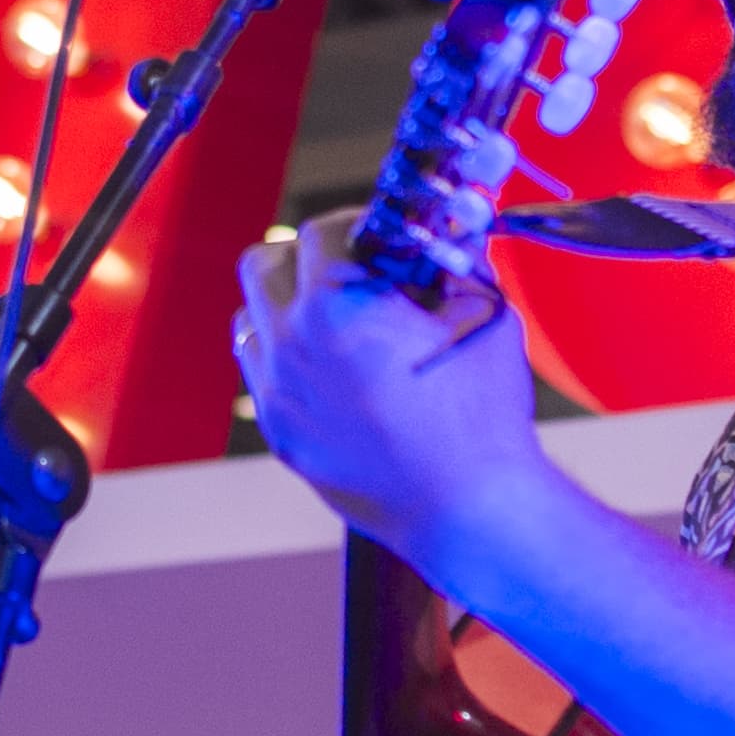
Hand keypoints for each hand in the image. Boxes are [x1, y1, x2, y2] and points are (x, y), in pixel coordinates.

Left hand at [230, 211, 543, 568]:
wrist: (468, 508)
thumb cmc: (483, 412)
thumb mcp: (483, 313)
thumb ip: (455, 260)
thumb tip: (451, 226)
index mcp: (336, 305)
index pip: (320, 232)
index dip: (355, 227)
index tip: (380, 241)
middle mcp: (291, 344)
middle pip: (264, 264)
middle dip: (304, 258)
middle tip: (350, 272)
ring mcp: (278, 394)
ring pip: (250, 319)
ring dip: (286, 308)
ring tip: (339, 323)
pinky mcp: (281, 435)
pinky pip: (262, 375)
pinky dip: (288, 359)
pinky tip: (336, 372)